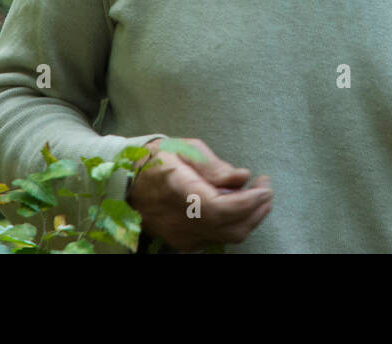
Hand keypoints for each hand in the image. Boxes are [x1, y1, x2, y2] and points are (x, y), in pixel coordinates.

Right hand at [127, 137, 272, 250]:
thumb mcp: (185, 149)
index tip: (265, 188)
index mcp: (178, 191)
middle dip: (257, 210)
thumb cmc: (157, 159)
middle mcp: (179, 220)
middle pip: (230, 229)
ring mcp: (181, 235)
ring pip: (227, 237)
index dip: (248, 203)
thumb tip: (242, 177)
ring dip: (249, 218)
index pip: (220, 209)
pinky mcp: (183, 242)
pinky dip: (233, 224)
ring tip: (255, 194)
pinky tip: (235, 206)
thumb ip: (214, 166)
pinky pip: (217, 239)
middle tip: (265, 187)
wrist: (126, 183)